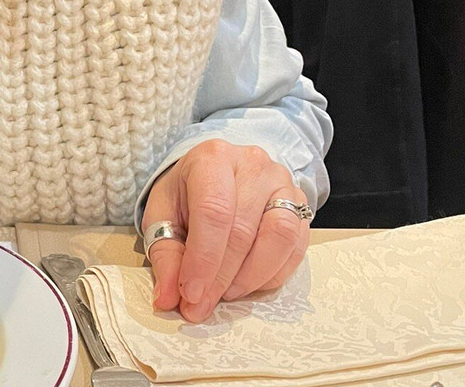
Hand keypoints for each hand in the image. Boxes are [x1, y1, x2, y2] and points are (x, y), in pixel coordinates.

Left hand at [142, 140, 310, 322]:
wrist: (215, 174)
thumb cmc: (186, 194)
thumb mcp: (163, 216)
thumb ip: (165, 256)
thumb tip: (168, 299)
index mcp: (211, 159)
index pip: (213, 212)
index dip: (203, 259)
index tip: (190, 294)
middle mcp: (252, 164)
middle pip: (243, 229)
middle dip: (221, 277)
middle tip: (201, 306)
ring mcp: (282, 182)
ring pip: (279, 236)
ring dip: (251, 276)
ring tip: (227, 292)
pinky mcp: (301, 203)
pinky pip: (296, 246)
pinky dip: (273, 274)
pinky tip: (249, 283)